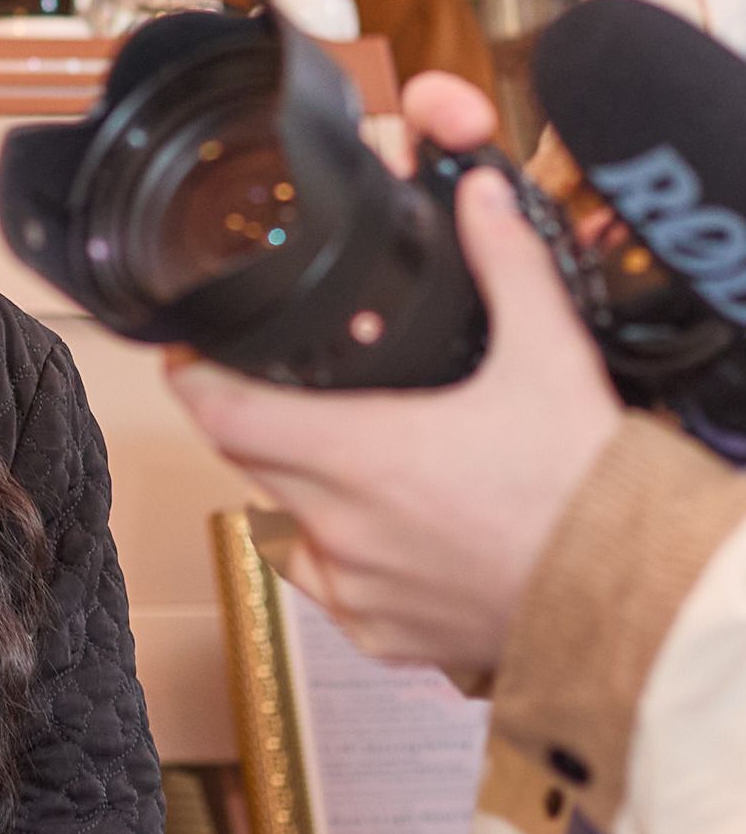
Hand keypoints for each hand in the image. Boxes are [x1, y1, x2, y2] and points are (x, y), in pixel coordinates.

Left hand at [168, 72, 620, 677]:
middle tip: (279, 393)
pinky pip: (335, 592)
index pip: (221, 413)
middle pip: (249, 462)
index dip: (192, 378)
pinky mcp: (385, 637)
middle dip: (253, 423)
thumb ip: (504, 265)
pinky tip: (388, 534)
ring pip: (289, 528)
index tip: (188, 355)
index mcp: (358, 456)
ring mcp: (358, 589)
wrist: (644, 600)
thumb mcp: (549, 358)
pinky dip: (348, 561)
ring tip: (349, 464)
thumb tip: (477, 196)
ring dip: (303, 494)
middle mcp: (342, 528)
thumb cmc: (594, 492)